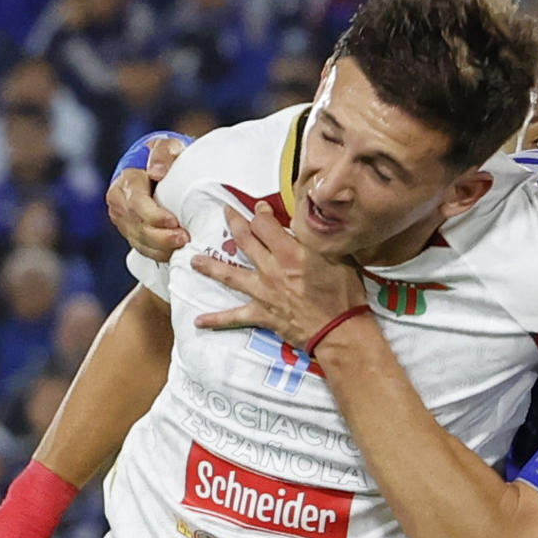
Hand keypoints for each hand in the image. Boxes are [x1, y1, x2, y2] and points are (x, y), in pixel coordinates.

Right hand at [106, 139, 187, 259]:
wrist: (160, 169)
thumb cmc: (166, 156)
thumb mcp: (167, 146)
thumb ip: (164, 154)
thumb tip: (156, 172)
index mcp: (126, 181)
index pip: (136, 203)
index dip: (154, 216)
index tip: (174, 222)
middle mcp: (119, 202)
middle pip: (137, 226)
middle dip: (160, 236)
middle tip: (184, 238)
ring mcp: (123, 220)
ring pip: (139, 240)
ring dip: (161, 247)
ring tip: (182, 247)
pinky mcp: (131, 232)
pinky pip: (142, 248)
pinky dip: (158, 253)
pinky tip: (174, 253)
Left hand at [190, 203, 367, 345]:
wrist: (339, 329)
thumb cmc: (344, 293)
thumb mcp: (337, 257)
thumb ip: (317, 239)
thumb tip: (307, 223)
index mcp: (291, 253)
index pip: (266, 225)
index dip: (260, 213)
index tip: (259, 207)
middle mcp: (272, 269)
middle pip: (245, 241)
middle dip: (234, 223)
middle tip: (224, 212)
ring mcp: (264, 292)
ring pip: (231, 275)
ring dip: (211, 266)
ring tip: (193, 261)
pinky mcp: (263, 314)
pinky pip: (235, 316)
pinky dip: (216, 320)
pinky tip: (198, 321)